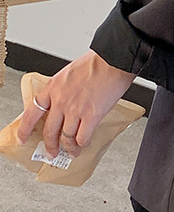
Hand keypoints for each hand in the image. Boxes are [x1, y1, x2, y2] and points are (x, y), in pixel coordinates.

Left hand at [15, 50, 136, 158]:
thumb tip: (63, 103)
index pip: (32, 113)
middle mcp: (61, 101)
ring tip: (72, 151)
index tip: (23, 137)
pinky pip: (82, 138)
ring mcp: (75, 110)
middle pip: (49, 131)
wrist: (114, 60)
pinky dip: (82, 144)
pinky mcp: (91, 115)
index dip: (25, 129)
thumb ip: (62, 90)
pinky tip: (84, 144)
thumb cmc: (96, 62)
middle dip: (50, 146)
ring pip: (66, 138)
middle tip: (52, 152)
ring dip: (69, 148)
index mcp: (53, 88)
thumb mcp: (69, 73)